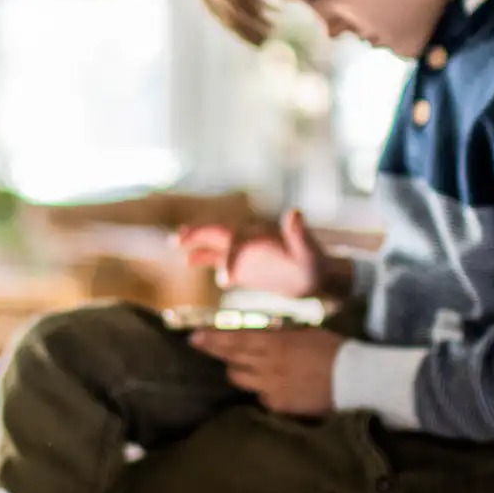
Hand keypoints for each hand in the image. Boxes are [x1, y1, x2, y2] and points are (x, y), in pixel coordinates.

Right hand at [176, 209, 344, 298]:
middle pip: (218, 232)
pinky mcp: (244, 267)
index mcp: (262, 233)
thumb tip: (295, 212)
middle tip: (178, 240)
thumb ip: (299, 234)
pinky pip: (219, 260)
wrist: (317, 277)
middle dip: (198, 234)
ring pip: (215, 243)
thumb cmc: (316, 264)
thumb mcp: (309, 251)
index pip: (237, 239)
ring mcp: (245, 252)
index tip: (226, 280)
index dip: (229, 257)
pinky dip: (204, 258)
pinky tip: (189, 261)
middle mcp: (250, 239)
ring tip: (176, 244)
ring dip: (196, 243)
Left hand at [190, 326, 343, 415]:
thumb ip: (281, 333)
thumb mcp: (305, 332)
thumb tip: (266, 332)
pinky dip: (264, 391)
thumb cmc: (333, 350)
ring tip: (251, 368)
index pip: (234, 339)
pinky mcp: (278, 406)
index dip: (212, 339)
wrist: (354, 379)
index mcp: (274, 342)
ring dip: (241, 372)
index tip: (194, 337)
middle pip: (231, 360)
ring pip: (240, 380)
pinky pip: (261, 397)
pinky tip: (279, 387)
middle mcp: (266, 365)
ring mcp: (270, 387)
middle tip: (205, 347)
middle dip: (219, 353)